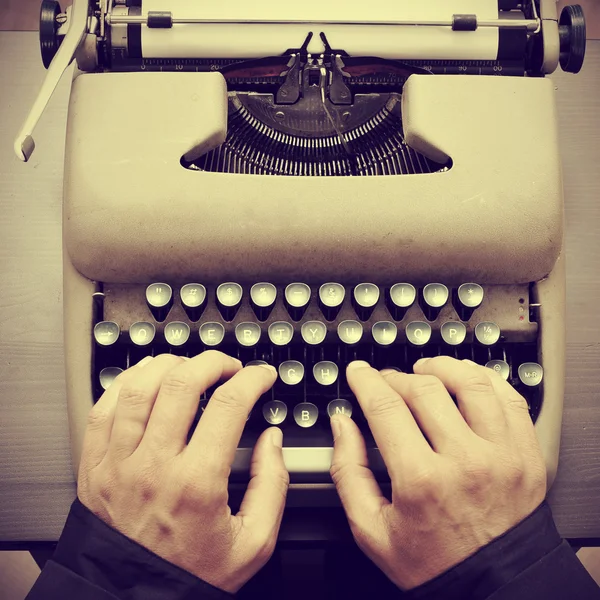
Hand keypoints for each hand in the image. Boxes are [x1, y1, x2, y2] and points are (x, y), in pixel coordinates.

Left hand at [77, 351, 287, 592]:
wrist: (134, 598)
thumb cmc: (191, 573)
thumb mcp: (253, 542)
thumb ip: (272, 486)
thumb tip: (272, 440)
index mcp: (197, 483)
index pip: (229, 405)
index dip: (252, 380)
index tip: (261, 376)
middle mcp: (155, 466)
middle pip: (183, 383)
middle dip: (214, 362)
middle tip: (229, 366)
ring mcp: (118, 463)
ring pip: (140, 387)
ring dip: (169, 364)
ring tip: (188, 366)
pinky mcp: (94, 466)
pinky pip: (103, 408)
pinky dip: (126, 383)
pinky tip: (145, 378)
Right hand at [330, 357, 546, 589]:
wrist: (494, 585)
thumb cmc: (434, 561)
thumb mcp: (371, 529)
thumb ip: (348, 472)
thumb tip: (343, 425)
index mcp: (422, 481)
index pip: (386, 407)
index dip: (366, 380)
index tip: (359, 372)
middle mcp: (465, 461)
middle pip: (424, 389)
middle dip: (396, 377)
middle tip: (386, 381)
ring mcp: (502, 455)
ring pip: (470, 383)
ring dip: (442, 367)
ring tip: (426, 369)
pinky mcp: (526, 454)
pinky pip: (509, 397)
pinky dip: (485, 379)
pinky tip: (466, 379)